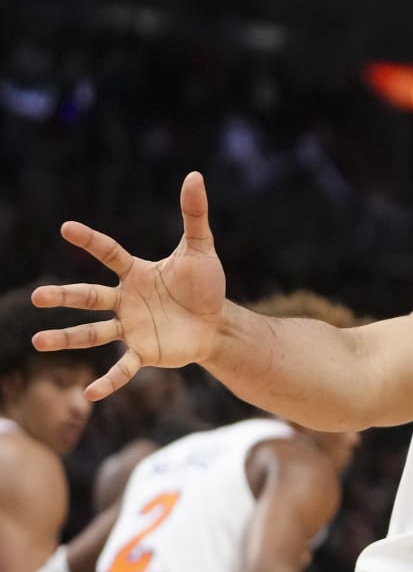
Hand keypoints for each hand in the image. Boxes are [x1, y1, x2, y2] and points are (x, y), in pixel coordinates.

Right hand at [31, 172, 226, 400]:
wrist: (217, 322)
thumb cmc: (205, 285)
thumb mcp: (201, 249)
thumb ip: (194, 215)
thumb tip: (195, 176)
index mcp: (136, 274)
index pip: (109, 253)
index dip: (91, 241)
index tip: (67, 227)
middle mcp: (125, 301)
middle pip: (89, 297)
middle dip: (64, 297)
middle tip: (38, 297)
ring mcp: (131, 328)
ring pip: (94, 334)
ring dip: (67, 339)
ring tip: (38, 342)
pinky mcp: (144, 352)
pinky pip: (123, 368)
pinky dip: (108, 382)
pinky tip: (90, 395)